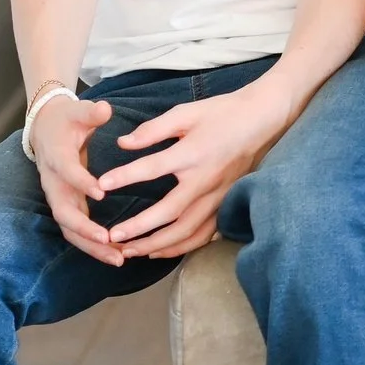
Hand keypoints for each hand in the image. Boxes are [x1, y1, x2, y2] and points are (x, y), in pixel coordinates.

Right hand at [31, 94, 118, 262]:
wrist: (46, 127)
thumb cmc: (66, 119)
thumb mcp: (78, 110)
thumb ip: (91, 112)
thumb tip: (105, 109)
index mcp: (56, 157)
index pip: (66, 172)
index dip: (80, 182)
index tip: (101, 192)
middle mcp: (54, 182)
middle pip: (63, 211)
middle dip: (84, 228)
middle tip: (108, 239)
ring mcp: (60, 196)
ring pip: (69, 228)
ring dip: (91, 245)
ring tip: (118, 258)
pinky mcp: (69, 203)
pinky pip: (77, 230)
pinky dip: (94, 244)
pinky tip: (118, 255)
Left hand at [93, 78, 296, 259]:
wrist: (264, 120)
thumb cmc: (223, 113)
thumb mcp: (187, 112)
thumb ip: (154, 129)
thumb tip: (123, 143)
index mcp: (193, 153)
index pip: (153, 168)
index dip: (125, 177)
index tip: (101, 185)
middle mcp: (205, 180)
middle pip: (169, 213)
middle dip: (139, 229)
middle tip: (111, 238)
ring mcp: (218, 196)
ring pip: (187, 231)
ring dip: (157, 245)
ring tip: (130, 251)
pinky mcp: (226, 204)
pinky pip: (204, 234)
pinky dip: (181, 247)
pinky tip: (160, 252)